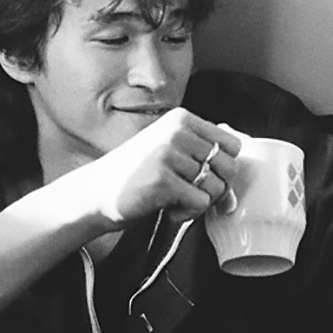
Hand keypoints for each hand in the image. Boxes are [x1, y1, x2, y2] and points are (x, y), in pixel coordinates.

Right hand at [77, 108, 241, 227]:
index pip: (232, 144)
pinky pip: (200, 203)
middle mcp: (177, 131)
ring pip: (216, 187)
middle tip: (190, 195)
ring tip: (176, 202)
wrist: (97, 192)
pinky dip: (187, 214)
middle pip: (229, 167)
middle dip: (215, 188)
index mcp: (182, 119)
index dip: (223, 167)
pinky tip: (168, 210)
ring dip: (200, 204)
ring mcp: (169, 154)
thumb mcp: (170, 154)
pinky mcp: (163, 180)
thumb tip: (236, 191)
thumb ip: (203, 160)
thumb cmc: (137, 175)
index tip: (203, 178)